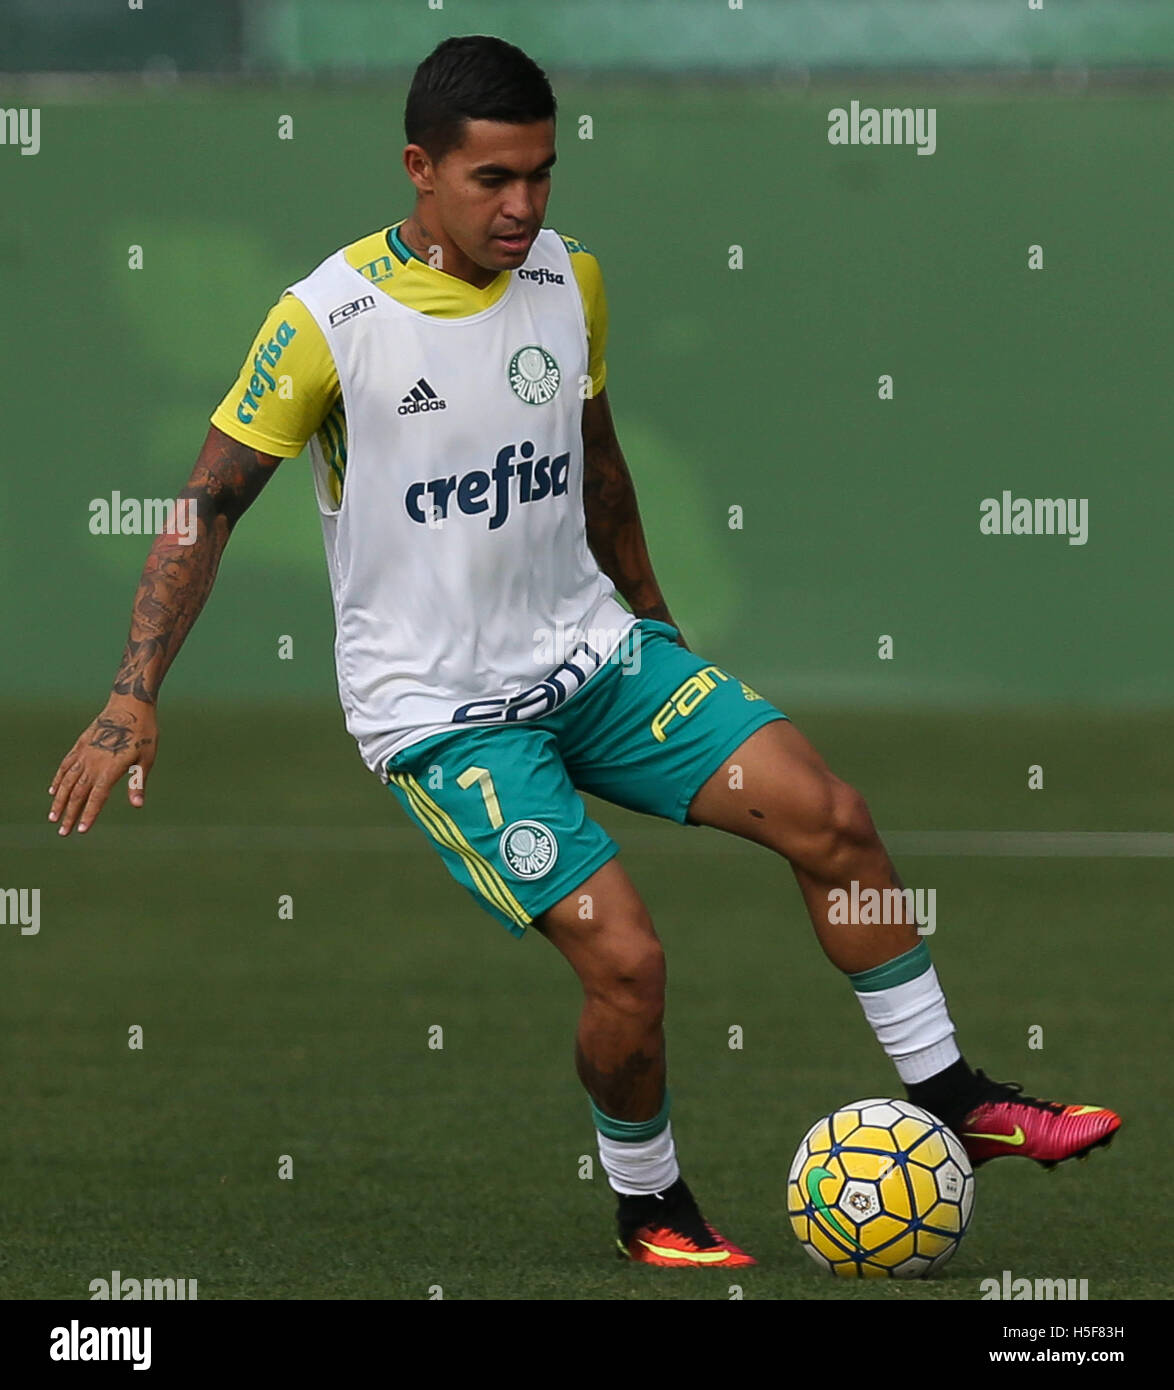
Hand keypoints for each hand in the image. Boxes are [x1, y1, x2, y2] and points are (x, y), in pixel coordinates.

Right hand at [48, 698, 157, 835]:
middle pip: (78, 793)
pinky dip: (59, 779)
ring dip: (60, 800)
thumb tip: (137, 805)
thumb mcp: (146, 759)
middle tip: (63, 832)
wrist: (129, 705)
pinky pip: (66, 765)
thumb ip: (137, 783)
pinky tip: (54, 791)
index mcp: (111, 768)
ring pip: (67, 781)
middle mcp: (93, 762)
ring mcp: (84, 753)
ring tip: (53, 817)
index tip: (81, 830)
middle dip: (70, 814)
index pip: (97, 797)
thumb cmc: (144, 733)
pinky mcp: (80, 744)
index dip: (89, 814)